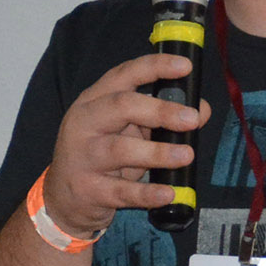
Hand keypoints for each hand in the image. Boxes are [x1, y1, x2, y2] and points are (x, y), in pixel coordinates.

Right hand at [42, 53, 210, 239]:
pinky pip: (120, 191)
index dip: (154, 67)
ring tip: (185, 155)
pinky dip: (146, 192)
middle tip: (191, 119)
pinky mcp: (87, 189)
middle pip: (121, 107)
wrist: (64, 199)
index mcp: (94, 101)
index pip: (123, 75)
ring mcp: (83, 157)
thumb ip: (160, 119)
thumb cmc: (100, 157)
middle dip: (160, 110)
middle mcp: (84, 123)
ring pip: (121, 149)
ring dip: (157, 152)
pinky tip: (168, 193)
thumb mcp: (127, 132)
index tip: (185, 66)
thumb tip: (201, 110)